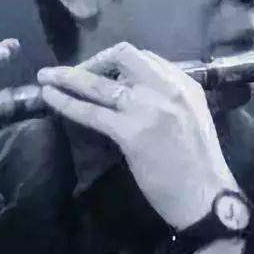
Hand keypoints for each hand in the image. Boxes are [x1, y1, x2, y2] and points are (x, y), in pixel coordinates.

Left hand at [37, 42, 240, 229]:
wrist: (208, 196)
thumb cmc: (200, 164)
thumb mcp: (192, 117)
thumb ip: (168, 99)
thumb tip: (133, 93)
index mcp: (184, 84)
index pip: (145, 57)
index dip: (116, 61)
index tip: (101, 72)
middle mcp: (167, 89)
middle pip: (122, 56)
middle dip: (92, 60)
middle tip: (74, 72)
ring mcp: (147, 109)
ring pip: (99, 84)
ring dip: (68, 76)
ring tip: (44, 77)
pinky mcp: (131, 133)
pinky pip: (91, 112)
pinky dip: (66, 102)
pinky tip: (50, 98)